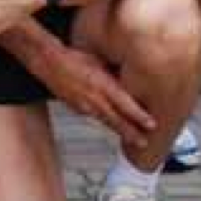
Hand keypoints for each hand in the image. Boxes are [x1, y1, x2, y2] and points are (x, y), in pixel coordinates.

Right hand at [35, 44, 156, 150]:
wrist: (48, 64)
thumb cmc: (72, 57)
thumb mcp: (98, 60)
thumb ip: (113, 71)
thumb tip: (131, 74)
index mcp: (102, 84)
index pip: (124, 104)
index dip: (139, 116)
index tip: (152, 124)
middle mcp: (94, 98)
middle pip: (117, 120)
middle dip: (132, 133)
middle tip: (145, 143)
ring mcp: (85, 106)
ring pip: (107, 122)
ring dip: (121, 131)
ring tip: (134, 141)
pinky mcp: (78, 109)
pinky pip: (96, 118)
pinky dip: (107, 123)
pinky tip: (115, 127)